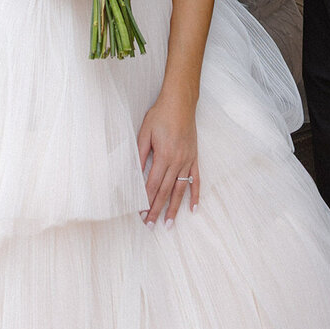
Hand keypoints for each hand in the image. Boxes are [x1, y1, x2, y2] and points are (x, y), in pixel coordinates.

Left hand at [137, 94, 199, 228]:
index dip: (146, 200)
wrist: (180, 102)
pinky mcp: (194, 158)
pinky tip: (193, 209)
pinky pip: (196, 180)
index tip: (140, 214)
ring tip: (168, 224)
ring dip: (174, 208)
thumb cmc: (160, 115)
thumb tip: (133, 173)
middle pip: (165, 191)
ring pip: (180, 190)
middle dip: (156, 210)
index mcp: (164, 155)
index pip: (153, 184)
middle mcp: (177, 161)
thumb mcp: (145, 132)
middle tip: (150, 226)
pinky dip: (195, 195)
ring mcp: (188, 161)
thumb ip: (140, 154)